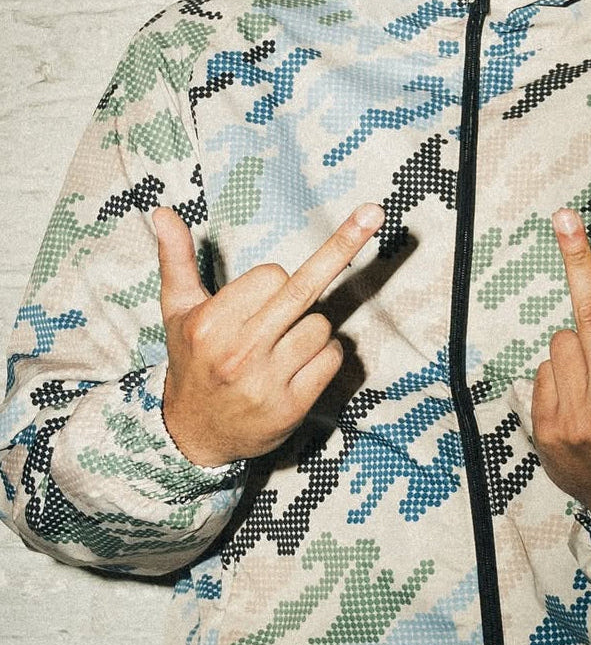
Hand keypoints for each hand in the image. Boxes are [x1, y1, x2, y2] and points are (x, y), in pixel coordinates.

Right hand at [153, 203, 383, 466]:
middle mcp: (238, 353)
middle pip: (303, 290)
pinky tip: (300, 366)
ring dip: (313, 329)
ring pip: (321, 327)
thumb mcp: (177, 310)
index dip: (273, 280)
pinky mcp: (291, 407)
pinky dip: (326, 356)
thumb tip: (163, 211)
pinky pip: (332, 359)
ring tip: (284, 346)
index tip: (261, 296)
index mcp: (210, 325)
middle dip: (342, 247)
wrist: (194, 433)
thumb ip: (175, 259)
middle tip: (374, 212)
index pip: (272, 276)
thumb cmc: (192, 360)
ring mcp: (266, 383)